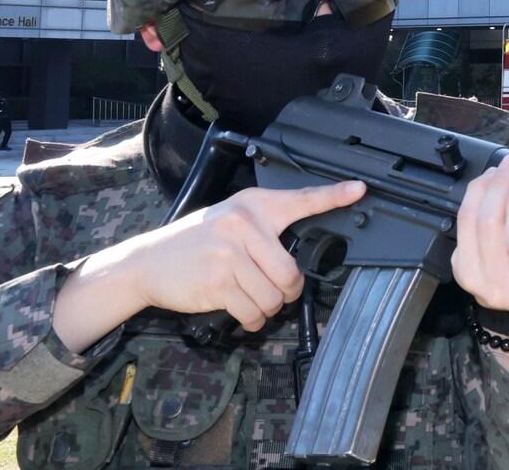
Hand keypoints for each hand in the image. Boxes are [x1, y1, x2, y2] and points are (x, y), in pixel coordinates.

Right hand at [54, 181, 364, 352]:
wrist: (148, 262)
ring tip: (248, 297)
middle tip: (272, 289)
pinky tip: (239, 310)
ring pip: (274, 297)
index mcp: (252, 205)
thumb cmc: (196, 243)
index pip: (300, 199)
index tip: (359, 189)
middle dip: (286, 291)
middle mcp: (244, 224)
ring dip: (266, 308)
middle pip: (291, 273)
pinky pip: (254, 312)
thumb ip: (263, 229)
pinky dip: (251, 320)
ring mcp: (230, 253)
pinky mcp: (219, 282)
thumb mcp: (229, 220)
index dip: (333, 196)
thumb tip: (297, 258)